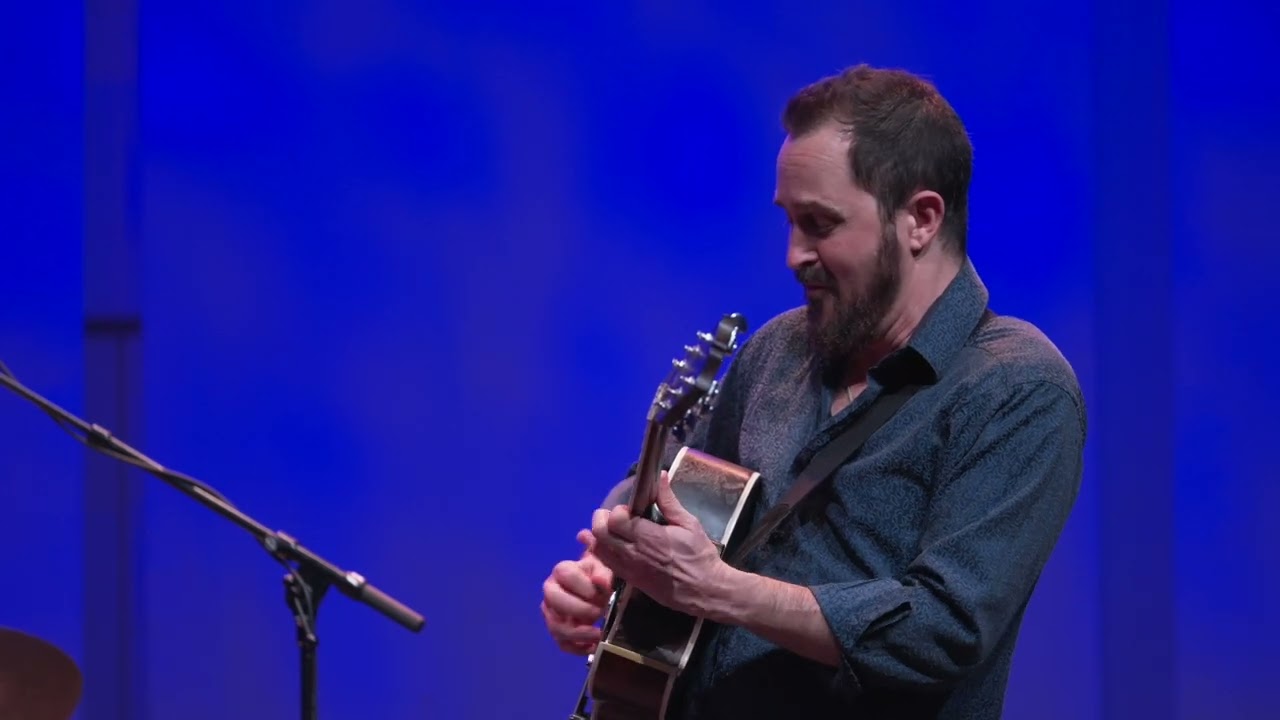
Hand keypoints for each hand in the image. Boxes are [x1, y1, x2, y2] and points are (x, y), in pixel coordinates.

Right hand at [541, 545, 613, 654]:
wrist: (593, 586)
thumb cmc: (597, 576)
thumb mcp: (603, 569)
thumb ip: (603, 574)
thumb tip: (601, 582)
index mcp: (561, 571)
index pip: (566, 575)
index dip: (583, 586)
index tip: (600, 594)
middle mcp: (550, 591)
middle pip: (555, 600)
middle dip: (579, 609)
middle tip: (599, 613)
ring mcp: (551, 613)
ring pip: (555, 626)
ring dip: (578, 633)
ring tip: (598, 634)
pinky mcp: (557, 631)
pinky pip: (562, 644)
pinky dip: (578, 648)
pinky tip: (593, 646)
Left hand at [587, 471, 730, 617]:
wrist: (703, 590)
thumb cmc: (699, 556)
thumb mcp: (689, 524)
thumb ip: (670, 501)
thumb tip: (661, 476)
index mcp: (649, 537)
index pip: (615, 520)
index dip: (619, 510)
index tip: (631, 509)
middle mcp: (633, 554)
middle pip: (600, 533)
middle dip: (603, 519)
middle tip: (619, 516)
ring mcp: (629, 569)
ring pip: (598, 550)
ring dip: (601, 536)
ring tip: (615, 530)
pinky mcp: (629, 580)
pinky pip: (606, 564)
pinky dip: (604, 552)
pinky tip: (614, 545)